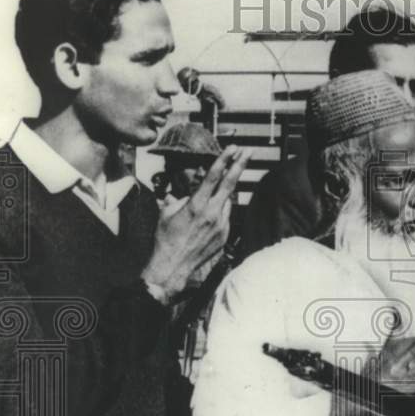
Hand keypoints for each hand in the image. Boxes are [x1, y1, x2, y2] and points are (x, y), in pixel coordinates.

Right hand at [142, 145, 250, 302]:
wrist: (172, 267)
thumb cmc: (165, 240)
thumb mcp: (166, 214)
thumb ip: (177, 199)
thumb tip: (182, 193)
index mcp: (196, 205)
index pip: (213, 176)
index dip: (224, 160)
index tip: (233, 148)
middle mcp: (211, 214)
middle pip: (230, 184)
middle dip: (240, 165)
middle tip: (249, 152)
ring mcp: (221, 225)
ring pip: (227, 201)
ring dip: (223, 194)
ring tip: (212, 198)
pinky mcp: (224, 236)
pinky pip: (226, 217)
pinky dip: (220, 211)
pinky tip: (209, 216)